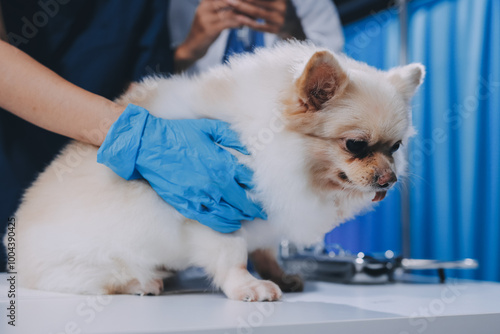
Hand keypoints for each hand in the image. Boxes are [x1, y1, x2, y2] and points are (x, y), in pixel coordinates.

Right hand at [97, 104, 266, 232]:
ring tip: (248, 218)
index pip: (249, 181)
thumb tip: (250, 146)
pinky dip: (223, 224)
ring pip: (228, 214)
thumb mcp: (209, 128)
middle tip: (262, 212)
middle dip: (255, 208)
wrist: (149, 146)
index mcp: (222, 164)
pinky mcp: (186, 204)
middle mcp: (214, 183)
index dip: (259, 188)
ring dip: (241, 217)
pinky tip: (230, 224)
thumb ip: (232, 137)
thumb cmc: (179, 134)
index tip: (264, 192)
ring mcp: (200, 195)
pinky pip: (209, 219)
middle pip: (242, 202)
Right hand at [175, 0, 247, 70]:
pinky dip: (237, 24)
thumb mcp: (213, 17)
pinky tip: (244, 25)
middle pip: (228, 1)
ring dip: (244, 15)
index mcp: (205, 2)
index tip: (251, 1)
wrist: (192, 48)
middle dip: (243, 4)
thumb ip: (224, 9)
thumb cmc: (206, 32)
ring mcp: (206, 18)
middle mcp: (204, 7)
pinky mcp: (209, 29)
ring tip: (254, 17)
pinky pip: (227, 23)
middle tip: (256, 6)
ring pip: (229, 12)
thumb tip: (241, 5)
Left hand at [226, 0, 286, 33]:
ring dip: (241, 7)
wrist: (291, 25)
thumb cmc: (277, 7)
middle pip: (258, 0)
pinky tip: (237, 17)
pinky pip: (259, 26)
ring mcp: (279, 19)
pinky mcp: (275, 30)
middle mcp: (282, 6)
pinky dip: (247, 21)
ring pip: (257, 12)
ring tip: (230, 2)